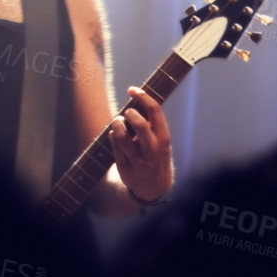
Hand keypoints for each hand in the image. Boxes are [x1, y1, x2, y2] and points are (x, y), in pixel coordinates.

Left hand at [107, 86, 172, 201]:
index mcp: (164, 138)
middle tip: (126, 113)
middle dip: (130, 114)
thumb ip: (151, 125)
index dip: (143, 97)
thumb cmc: (156, 156)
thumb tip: (135, 101)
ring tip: (117, 122)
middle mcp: (153, 148)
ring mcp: (139, 159)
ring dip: (117, 125)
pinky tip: (114, 134)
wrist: (155, 187)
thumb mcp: (160, 141)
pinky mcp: (125, 167)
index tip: (132, 89)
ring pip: (122, 137)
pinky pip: (115, 147)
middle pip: (140, 124)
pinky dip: (113, 137)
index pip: (155, 111)